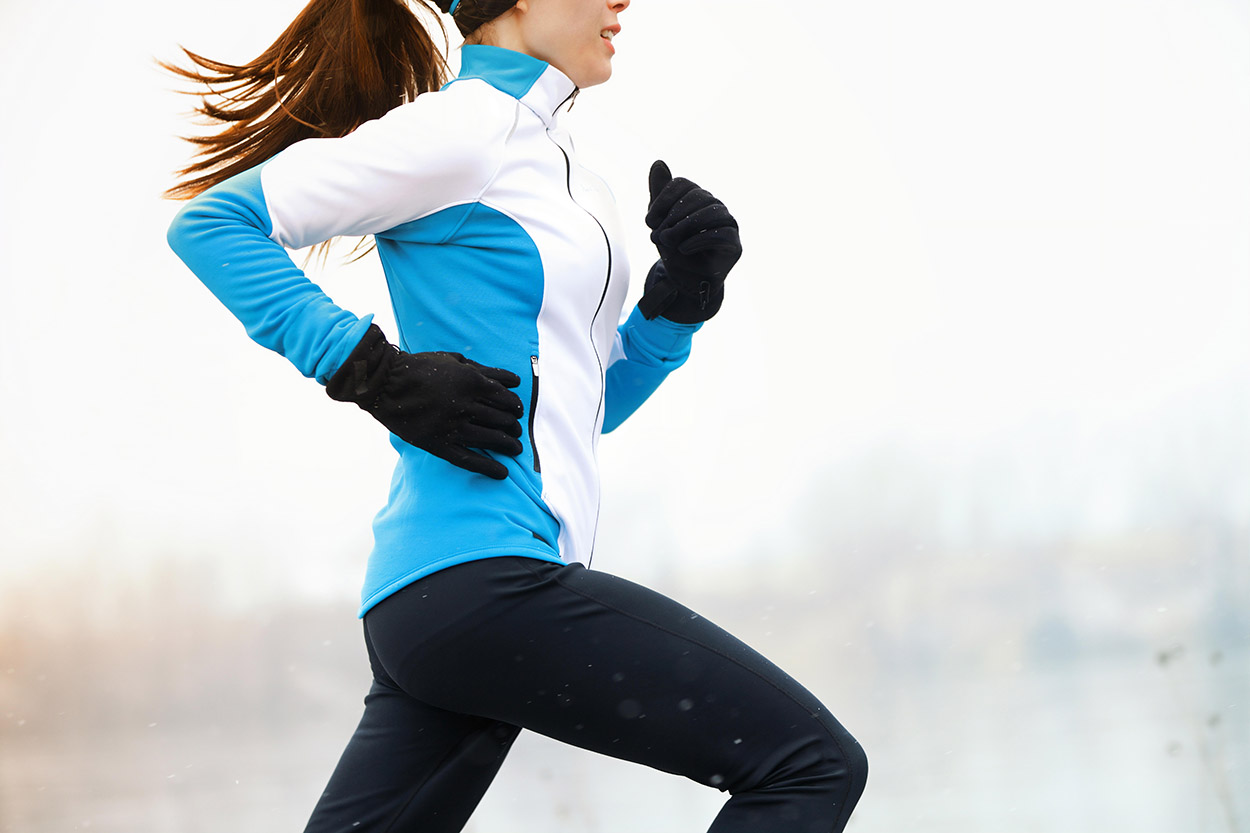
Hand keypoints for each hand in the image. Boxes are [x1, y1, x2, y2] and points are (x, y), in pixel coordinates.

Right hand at [326, 325, 522, 478]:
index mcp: (471, 382)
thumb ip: (486, 370)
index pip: (506, 399)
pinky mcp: (438, 444)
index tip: (517, 411)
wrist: (385, 383)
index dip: (516, 406)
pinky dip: (488, 468)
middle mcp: (465, 405)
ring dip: (509, 445)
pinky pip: (469, 460)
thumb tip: (515, 381)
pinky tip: (502, 473)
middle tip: (517, 430)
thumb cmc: (421, 367)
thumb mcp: (455, 360)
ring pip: (491, 439)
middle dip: (514, 427)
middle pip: (502, 420)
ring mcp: (451, 427)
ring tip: (515, 449)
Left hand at [638, 160, 741, 322]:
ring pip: (712, 211)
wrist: (683, 281)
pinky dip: (699, 240)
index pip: (682, 184)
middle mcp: (715, 206)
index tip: (649, 221)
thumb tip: (658, 163)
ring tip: (670, 241)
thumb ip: (659, 194)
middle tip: (658, 235)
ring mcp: (728, 223)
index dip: (663, 200)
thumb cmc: (673, 250)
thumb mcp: (660, 222)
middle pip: (697, 196)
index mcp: (697, 197)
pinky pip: (722, 233)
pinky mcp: (734, 244)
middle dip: (673, 215)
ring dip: (685, 226)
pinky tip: (684, 249)